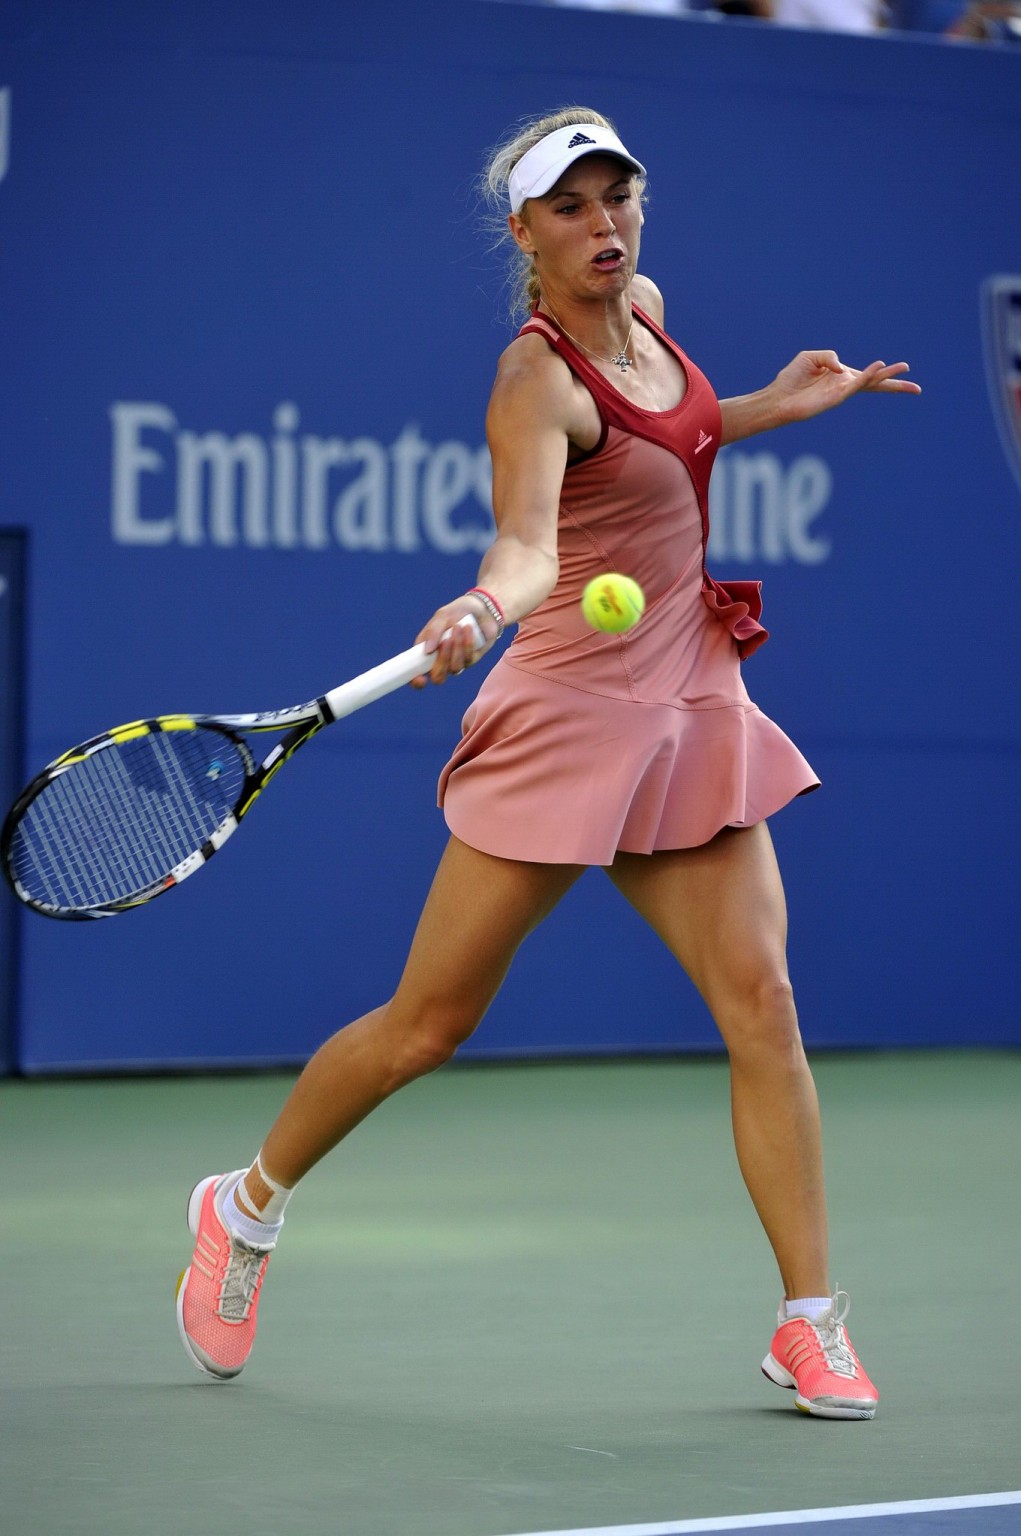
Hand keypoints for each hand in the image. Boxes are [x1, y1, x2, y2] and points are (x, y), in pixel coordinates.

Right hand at [411, 598, 496, 687]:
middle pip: (438, 677)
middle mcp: (440, 661)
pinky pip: (468, 660)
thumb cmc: (456, 611)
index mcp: (426, 651)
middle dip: (442, 660)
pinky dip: (467, 644)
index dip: (416, 681)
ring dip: (456, 648)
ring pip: (454, 668)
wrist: (481, 607)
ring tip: (458, 627)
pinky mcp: (472, 659)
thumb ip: (433, 632)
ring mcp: (456, 662)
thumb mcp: (442, 616)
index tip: (420, 679)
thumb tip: (427, 651)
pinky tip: (468, 628)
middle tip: (445, 640)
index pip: (417, 673)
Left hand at [772, 350, 921, 425]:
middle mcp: (845, 385)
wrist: (778, 398)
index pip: (869, 376)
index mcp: (842, 376)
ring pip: (869, 383)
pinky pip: (854, 386)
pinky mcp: (835, 398)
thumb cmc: (791, 379)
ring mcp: (841, 393)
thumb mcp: (810, 357)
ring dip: (886, 375)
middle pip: (876, 384)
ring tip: (903, 368)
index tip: (905, 370)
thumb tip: (842, 368)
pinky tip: (877, 368)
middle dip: (896, 385)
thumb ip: (829, 356)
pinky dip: (866, 376)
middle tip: (918, 389)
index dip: (885, 374)